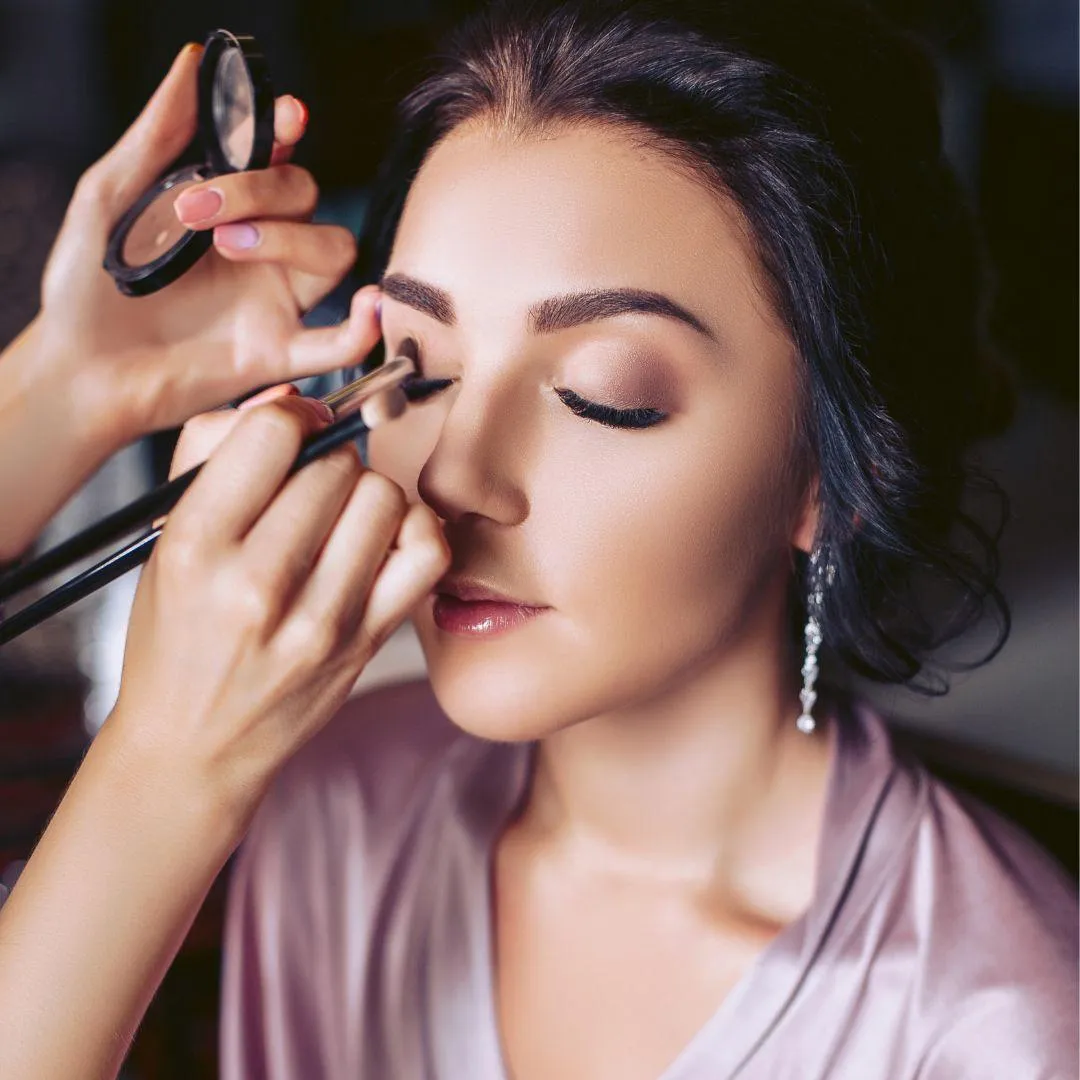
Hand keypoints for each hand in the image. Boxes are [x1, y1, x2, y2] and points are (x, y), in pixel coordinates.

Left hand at [31, 41, 365, 448]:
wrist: (80, 368)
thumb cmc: (87, 288)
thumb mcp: (110, 196)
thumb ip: (159, 134)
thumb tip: (195, 62)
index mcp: (225, 210)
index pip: (278, 159)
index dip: (288, 133)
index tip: (282, 117)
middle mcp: (260, 250)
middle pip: (306, 196)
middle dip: (260, 189)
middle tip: (196, 208)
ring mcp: (274, 300)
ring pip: (333, 251)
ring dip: (292, 238)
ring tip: (229, 246)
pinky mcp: (275, 352)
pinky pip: (338, 343)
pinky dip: (363, 327)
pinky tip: (365, 306)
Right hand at [109, 361, 448, 814]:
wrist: (196, 746)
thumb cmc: (177, 635)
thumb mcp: (167, 541)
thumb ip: (213, 453)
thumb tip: (290, 398)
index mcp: (195, 548)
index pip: (272, 434)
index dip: (291, 417)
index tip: (291, 431)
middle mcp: (258, 585)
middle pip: (336, 465)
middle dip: (327, 460)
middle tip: (311, 487)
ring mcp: (320, 621)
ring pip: (383, 499)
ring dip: (367, 492)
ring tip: (342, 515)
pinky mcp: (366, 643)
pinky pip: (426, 553)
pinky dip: (414, 529)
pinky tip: (384, 538)